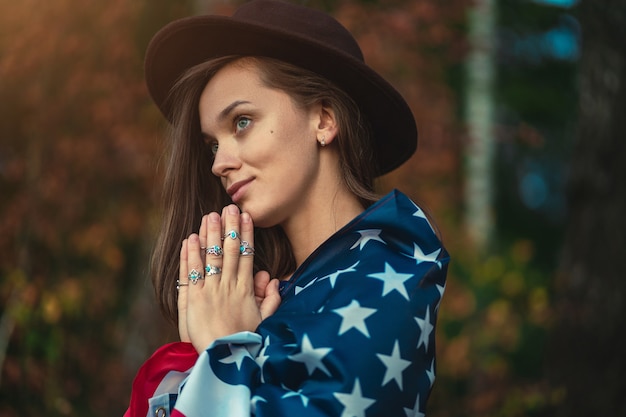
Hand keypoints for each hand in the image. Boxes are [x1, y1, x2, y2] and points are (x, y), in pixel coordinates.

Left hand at [178, 205, 280, 352]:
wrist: (223, 359)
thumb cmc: (244, 342)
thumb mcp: (264, 322)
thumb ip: (271, 300)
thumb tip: (273, 279)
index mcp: (245, 289)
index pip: (246, 255)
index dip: (245, 234)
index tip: (245, 216)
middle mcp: (227, 286)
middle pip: (227, 251)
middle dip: (228, 227)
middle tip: (227, 206)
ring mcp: (209, 291)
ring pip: (209, 257)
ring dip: (209, 235)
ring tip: (209, 215)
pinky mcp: (192, 300)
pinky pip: (190, 273)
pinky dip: (189, 255)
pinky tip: (190, 239)